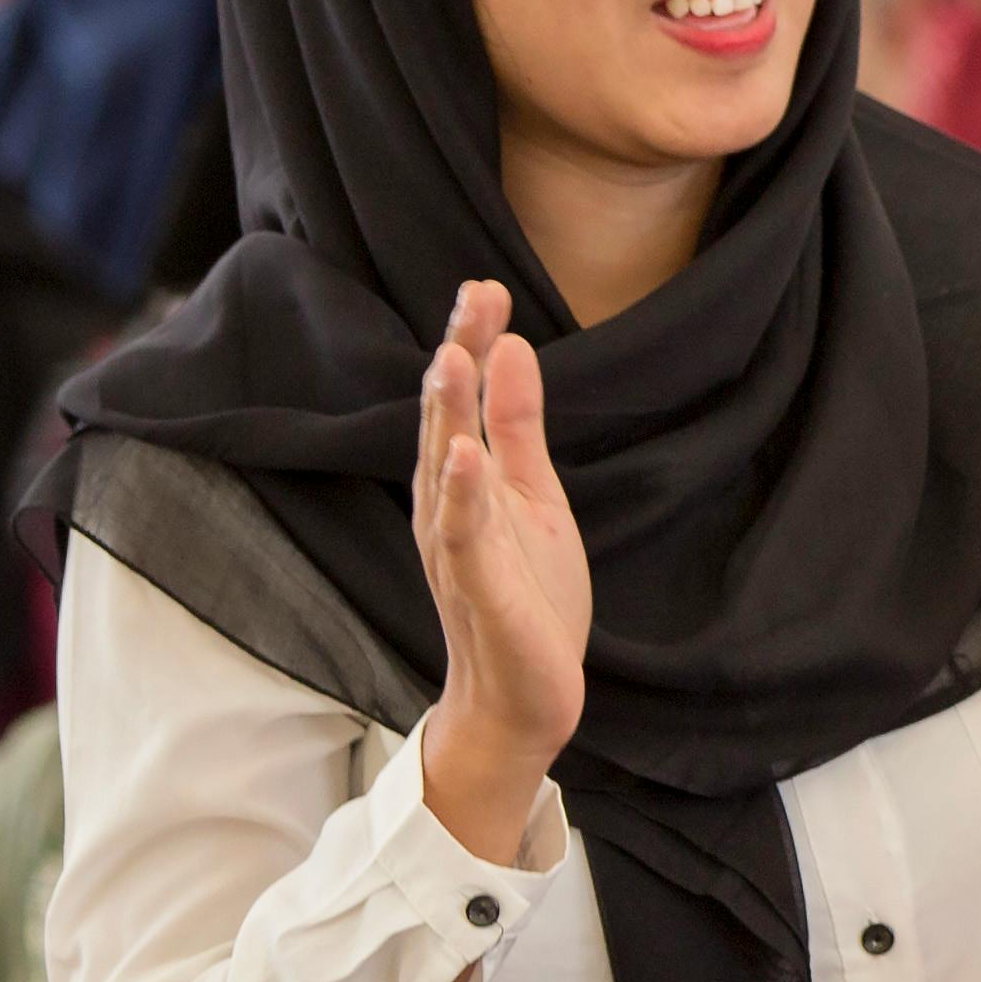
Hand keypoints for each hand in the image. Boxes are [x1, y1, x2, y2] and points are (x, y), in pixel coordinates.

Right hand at [412, 281, 584, 860]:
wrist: (522, 695)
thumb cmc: (526, 594)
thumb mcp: (533, 496)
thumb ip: (518, 427)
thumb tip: (511, 347)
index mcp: (464, 480)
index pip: (463, 400)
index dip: (473, 343)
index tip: (485, 286)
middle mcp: (448, 506)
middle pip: (447, 420)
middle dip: (458, 357)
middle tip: (474, 293)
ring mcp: (459, 548)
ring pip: (447, 471)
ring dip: (449, 413)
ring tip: (454, 355)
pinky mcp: (479, 590)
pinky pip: (464, 538)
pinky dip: (462, 497)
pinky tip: (463, 457)